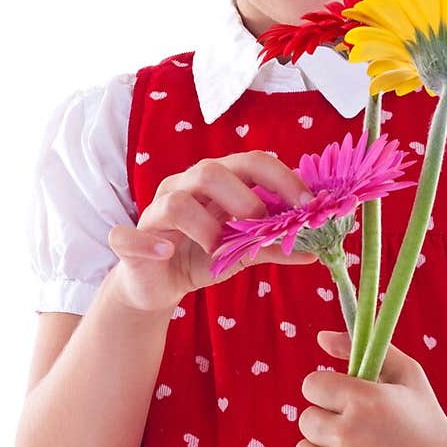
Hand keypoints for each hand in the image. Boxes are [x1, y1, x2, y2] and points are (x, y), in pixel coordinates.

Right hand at [107, 151, 318, 312]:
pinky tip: (167, 252)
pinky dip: (150, 243)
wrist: (157, 285)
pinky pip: (129, 235)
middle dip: (244, 199)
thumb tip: (316, 250)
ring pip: (177, 201)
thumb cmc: (201, 256)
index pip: (252, 162)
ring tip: (219, 251)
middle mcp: (185, 186)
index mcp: (217, 182)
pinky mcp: (131, 240)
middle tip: (262, 227)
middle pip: (211, 171)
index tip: (309, 205)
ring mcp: (155, 210)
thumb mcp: (242, 253)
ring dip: (205, 227)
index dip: (282, 179)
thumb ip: (274, 247)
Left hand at [291, 329, 446, 446]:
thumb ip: (365, 350)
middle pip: (306, 421)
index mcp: (363, 400)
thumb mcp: (408, 376)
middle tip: (361, 437)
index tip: (350, 406)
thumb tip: (320, 337)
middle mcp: (348, 436)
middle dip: (329, 425)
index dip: (330, 395)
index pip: (312, 386)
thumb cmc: (427, 426)